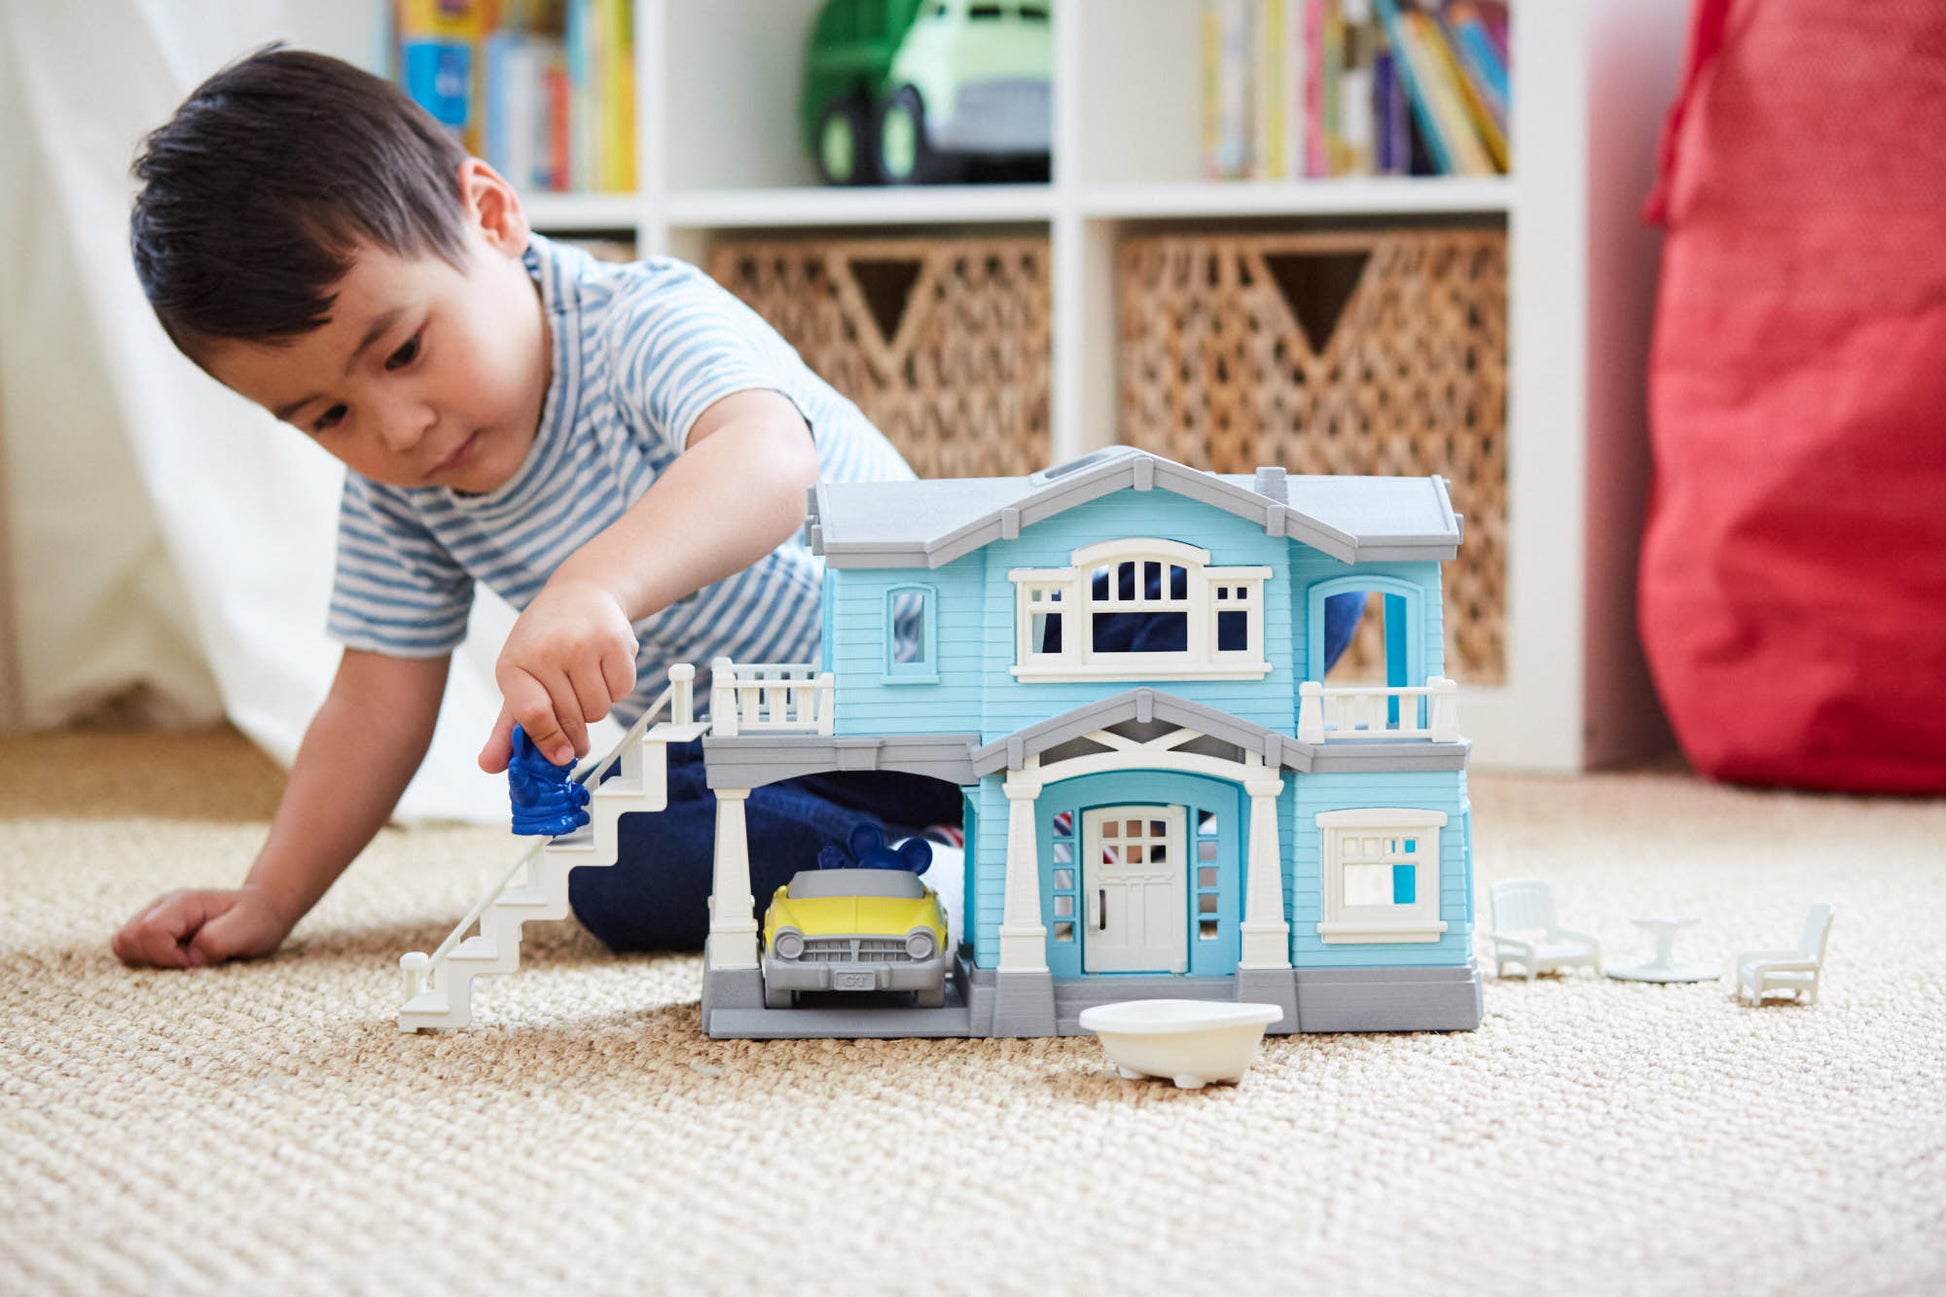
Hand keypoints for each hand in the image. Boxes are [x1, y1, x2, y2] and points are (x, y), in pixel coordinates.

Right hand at [111, 887, 292, 968]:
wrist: (263, 909)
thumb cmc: (258, 920)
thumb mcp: (249, 929)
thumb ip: (219, 939)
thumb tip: (191, 956)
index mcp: (182, 903)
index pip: (148, 932)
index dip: (168, 956)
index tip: (196, 962)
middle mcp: (161, 907)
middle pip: (126, 939)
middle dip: (154, 961)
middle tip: (190, 962)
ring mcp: (155, 917)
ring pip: (124, 945)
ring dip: (150, 962)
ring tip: (185, 960)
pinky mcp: (155, 930)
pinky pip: (133, 951)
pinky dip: (151, 962)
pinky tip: (179, 960)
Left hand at [479, 578, 636, 772]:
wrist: (582, 592)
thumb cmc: (546, 640)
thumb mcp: (519, 678)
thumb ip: (507, 727)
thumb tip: (489, 765)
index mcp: (514, 663)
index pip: (532, 715)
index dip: (549, 741)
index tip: (561, 757)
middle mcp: (547, 650)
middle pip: (571, 719)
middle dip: (576, 731)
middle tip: (576, 726)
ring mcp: (583, 643)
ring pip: (599, 710)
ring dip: (596, 706)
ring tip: (586, 680)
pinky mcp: (616, 640)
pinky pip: (623, 691)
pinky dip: (617, 689)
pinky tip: (604, 668)